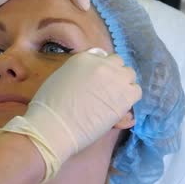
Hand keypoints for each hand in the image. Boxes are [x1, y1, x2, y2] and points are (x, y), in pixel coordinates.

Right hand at [0, 49, 140, 181]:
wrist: (53, 126)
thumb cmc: (48, 108)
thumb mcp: (59, 80)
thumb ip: (77, 74)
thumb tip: (89, 80)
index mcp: (83, 58)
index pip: (101, 56)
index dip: (100, 70)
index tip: (97, 82)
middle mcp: (102, 64)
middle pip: (118, 64)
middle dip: (114, 75)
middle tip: (105, 92)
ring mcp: (115, 79)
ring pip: (130, 76)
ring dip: (123, 86)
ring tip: (112, 101)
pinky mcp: (125, 96)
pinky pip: (136, 91)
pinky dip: (129, 99)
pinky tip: (118, 108)